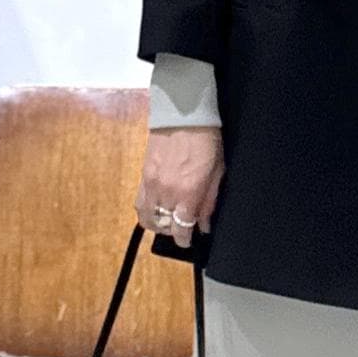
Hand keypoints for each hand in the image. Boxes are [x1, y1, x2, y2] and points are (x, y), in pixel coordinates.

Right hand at [135, 126, 224, 244]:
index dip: (184, 240)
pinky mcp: (143, 175)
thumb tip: (204, 225)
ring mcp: (151, 184)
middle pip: (163, 225)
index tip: (188, 241)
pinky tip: (156, 208)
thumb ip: (209, 201)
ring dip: (157, 224)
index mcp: (187, 193)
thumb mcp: (217, 172)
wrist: (183, 116)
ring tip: (167, 221)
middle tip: (182, 228)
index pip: (180, 229)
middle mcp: (166, 193)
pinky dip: (147, 211)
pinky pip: (139, 202)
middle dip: (173, 231)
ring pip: (146, 217)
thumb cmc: (207, 143)